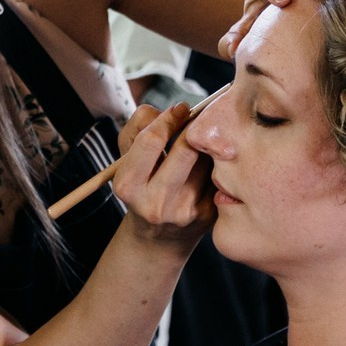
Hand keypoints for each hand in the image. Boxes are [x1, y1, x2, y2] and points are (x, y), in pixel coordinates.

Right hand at [107, 102, 211, 248]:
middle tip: (198, 118)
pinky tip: (212, 163)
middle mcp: (155, 202)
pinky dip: (217, 163)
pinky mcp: (207, 215)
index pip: (151, 140)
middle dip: (193, 128)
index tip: (180, 108)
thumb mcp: (126, 158)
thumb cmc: (141, 185)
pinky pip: (218, 175)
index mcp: (128, 186)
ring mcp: (184, 211)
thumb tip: (173, 111)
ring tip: (204, 142)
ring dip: (207, 145)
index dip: (168, 118)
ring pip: (206, 161)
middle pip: (185, 149)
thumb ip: (138, 126)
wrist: (158, 237)